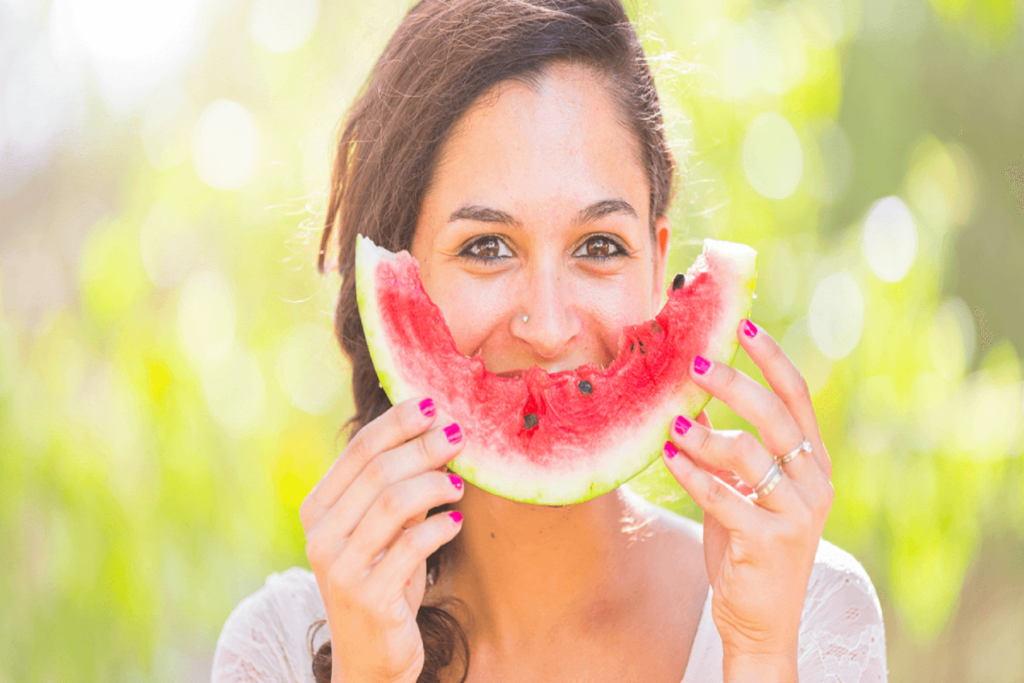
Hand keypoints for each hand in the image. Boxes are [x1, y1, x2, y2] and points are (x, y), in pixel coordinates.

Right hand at [300, 397, 465, 682]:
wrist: (371, 659)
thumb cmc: (384, 583)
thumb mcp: (385, 532)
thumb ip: (399, 490)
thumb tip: (437, 435)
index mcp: (318, 510)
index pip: (358, 450)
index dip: (397, 422)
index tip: (432, 404)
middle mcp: (321, 536)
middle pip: (379, 471)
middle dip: (424, 447)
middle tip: (458, 435)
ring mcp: (340, 568)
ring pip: (394, 502)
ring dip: (434, 483)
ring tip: (460, 483)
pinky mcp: (368, 597)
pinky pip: (412, 545)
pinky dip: (439, 527)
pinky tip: (455, 522)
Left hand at [662, 319, 833, 678]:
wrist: (759, 620)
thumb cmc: (745, 547)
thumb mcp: (741, 490)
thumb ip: (727, 449)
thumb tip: (690, 402)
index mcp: (812, 463)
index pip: (797, 397)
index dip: (771, 358)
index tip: (742, 323)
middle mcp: (814, 483)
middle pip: (776, 415)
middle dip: (733, 383)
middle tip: (694, 364)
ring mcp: (798, 513)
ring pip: (748, 452)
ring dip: (704, 434)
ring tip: (672, 426)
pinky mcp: (771, 541)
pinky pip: (724, 495)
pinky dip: (691, 474)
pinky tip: (668, 458)